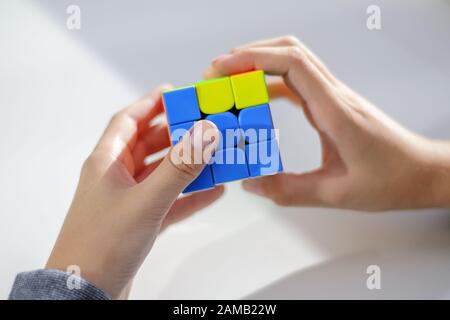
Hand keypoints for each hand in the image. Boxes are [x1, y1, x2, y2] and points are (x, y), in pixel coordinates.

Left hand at [46, 86, 221, 298]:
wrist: (87, 294)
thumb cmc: (102, 245)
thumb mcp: (146, 200)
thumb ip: (178, 167)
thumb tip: (205, 133)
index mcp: (107, 163)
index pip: (128, 121)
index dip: (151, 104)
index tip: (176, 93)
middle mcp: (117, 178)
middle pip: (149, 145)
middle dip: (177, 133)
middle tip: (204, 123)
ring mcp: (130, 200)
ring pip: (163, 173)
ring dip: (188, 164)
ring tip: (214, 154)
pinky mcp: (141, 222)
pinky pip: (171, 200)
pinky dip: (191, 194)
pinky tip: (214, 191)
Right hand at [206, 35, 449, 210]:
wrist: (421, 171)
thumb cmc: (390, 179)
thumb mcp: (336, 193)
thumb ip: (289, 190)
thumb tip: (251, 183)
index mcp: (335, 111)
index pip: (292, 64)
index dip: (253, 58)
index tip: (222, 67)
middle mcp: (334, 95)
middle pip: (289, 51)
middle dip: (248, 55)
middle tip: (217, 72)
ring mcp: (334, 96)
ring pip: (293, 61)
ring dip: (258, 64)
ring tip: (229, 82)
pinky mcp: (332, 103)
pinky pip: (297, 81)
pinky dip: (271, 82)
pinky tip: (256, 98)